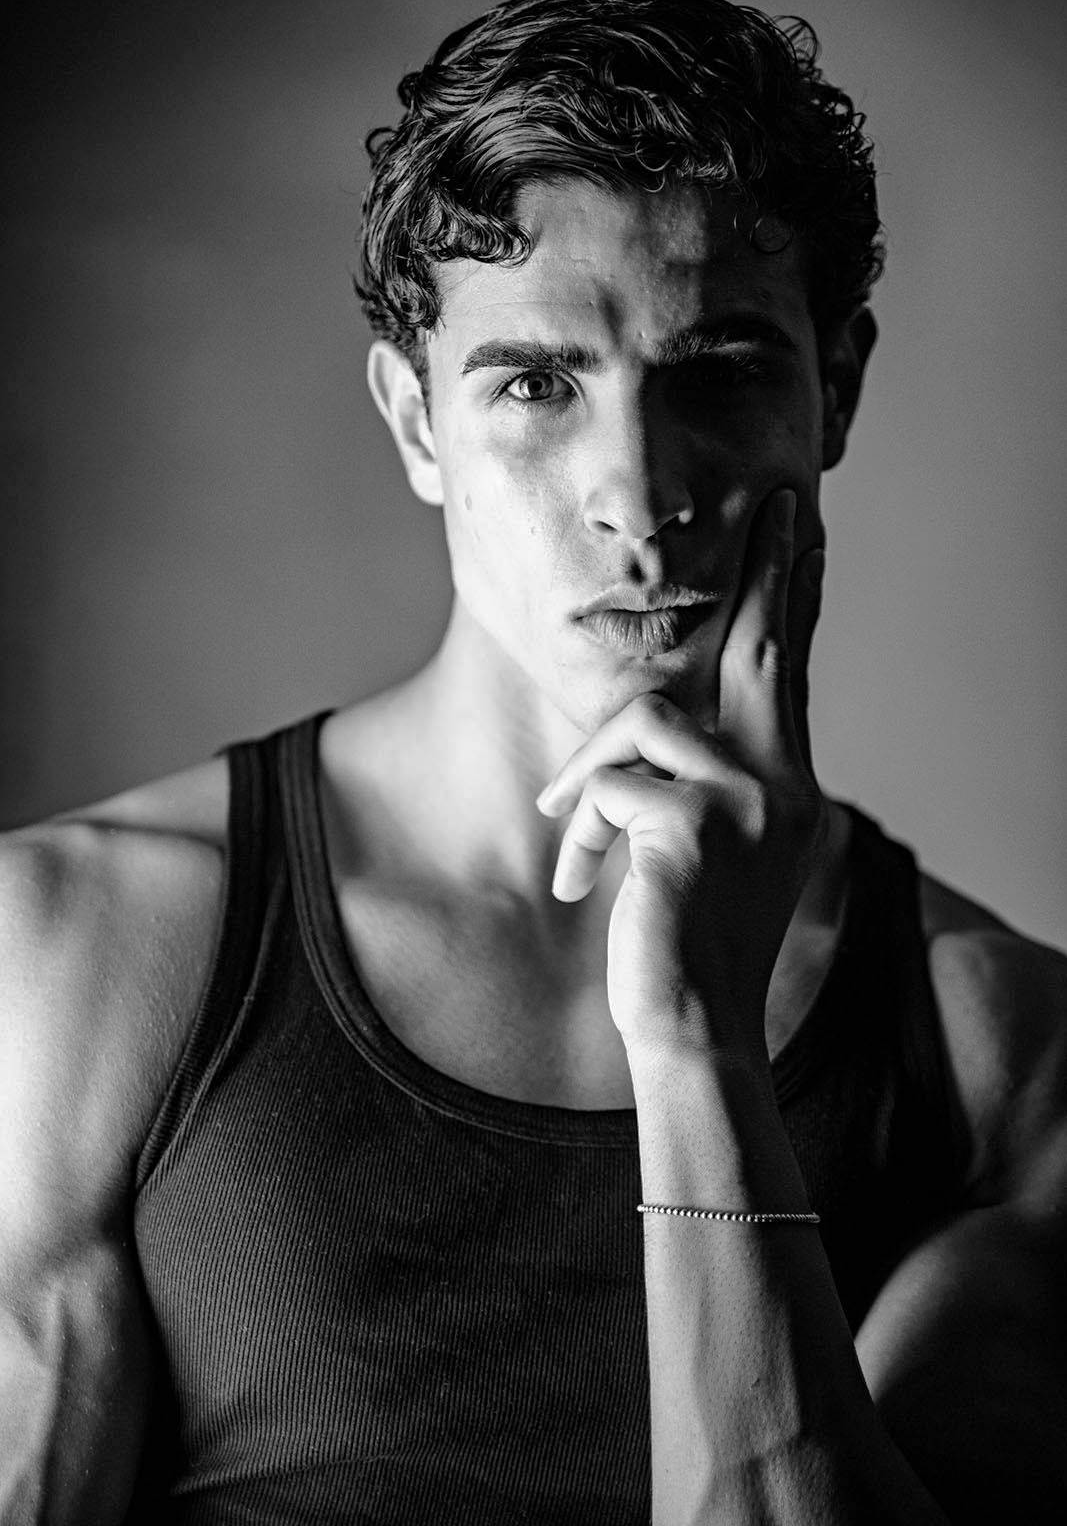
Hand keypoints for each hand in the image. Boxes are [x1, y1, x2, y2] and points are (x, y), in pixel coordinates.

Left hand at [536, 489, 826, 1062]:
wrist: (696, 1030)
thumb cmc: (689, 945)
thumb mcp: (706, 854)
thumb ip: (700, 784)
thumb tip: (656, 724)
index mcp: (791, 790)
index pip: (791, 677)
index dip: (793, 604)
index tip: (803, 536)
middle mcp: (785, 785)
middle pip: (768, 650)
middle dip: (768, 571)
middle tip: (775, 504)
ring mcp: (749, 802)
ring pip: (643, 719)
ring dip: (586, 770)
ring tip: (563, 827)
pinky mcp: (696, 825)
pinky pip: (611, 784)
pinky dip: (579, 830)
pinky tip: (577, 883)